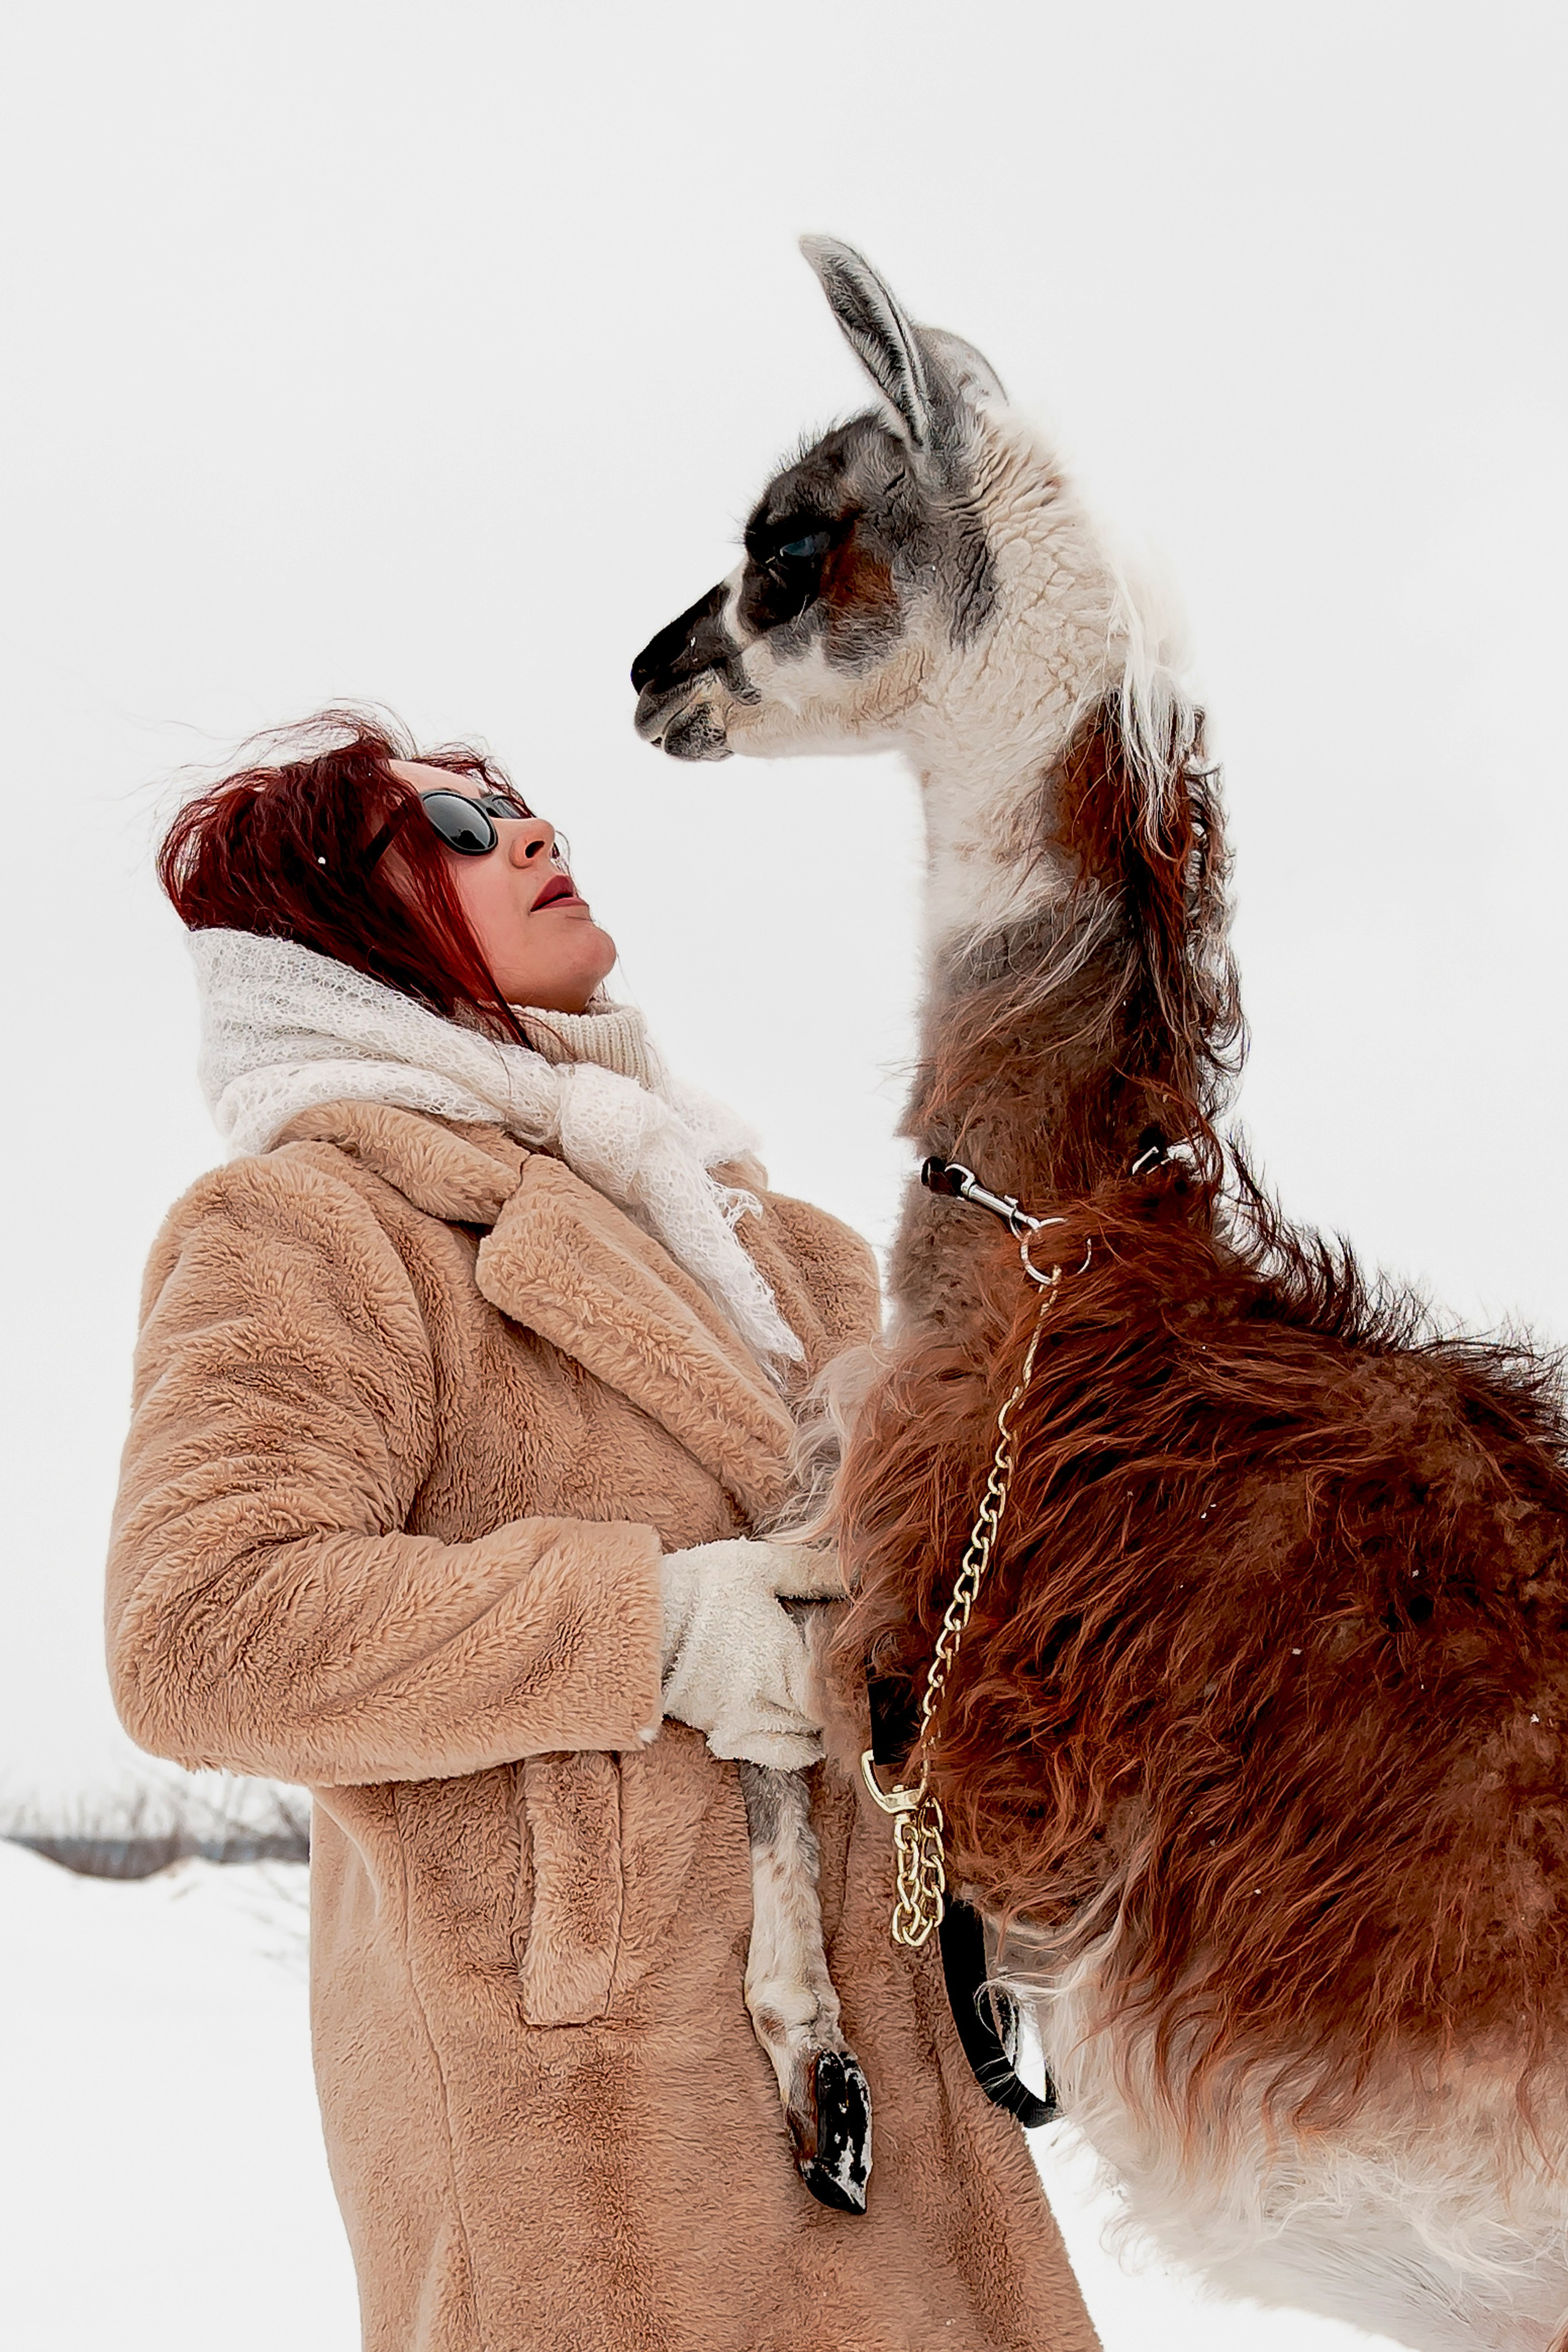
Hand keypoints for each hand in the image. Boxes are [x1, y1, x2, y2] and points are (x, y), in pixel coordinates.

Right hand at [657, 1539, 841, 1768]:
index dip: (850, 1682)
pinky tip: (796, 1726)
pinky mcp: (721, 1734)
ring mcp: (742, 1723)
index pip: (835, 1692)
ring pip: (801, 1741)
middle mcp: (766, 1700)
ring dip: (814, 1724)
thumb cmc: (700, 1586)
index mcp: (782, 1659)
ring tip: (819, 1700)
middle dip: (835, 1702)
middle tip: (843, 1680)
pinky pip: (771, 1756)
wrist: (635, 1619)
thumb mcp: (759, 1565)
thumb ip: (812, 1571)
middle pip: (821, 1719)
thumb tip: (858, 1570)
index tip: (855, 1664)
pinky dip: (791, 1747)